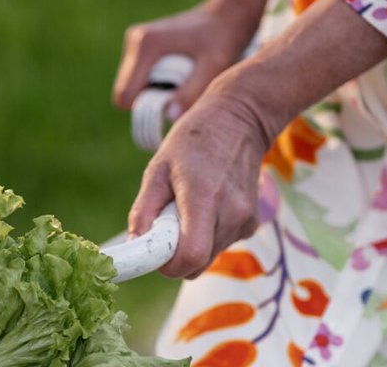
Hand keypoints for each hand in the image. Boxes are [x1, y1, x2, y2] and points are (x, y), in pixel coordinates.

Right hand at [112, 3, 259, 116]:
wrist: (229, 13)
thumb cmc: (224, 37)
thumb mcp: (213, 67)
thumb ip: (191, 92)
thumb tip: (169, 116)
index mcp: (146, 45)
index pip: (125, 95)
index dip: (145, 109)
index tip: (173, 106)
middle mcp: (135, 41)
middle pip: (129, 91)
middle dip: (153, 100)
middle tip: (185, 89)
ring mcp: (137, 43)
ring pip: (135, 86)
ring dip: (158, 92)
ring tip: (186, 78)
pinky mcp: (143, 46)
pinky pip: (142, 78)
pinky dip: (160, 84)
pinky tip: (182, 72)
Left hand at [126, 90, 269, 278]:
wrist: (239, 122)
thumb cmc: (192, 142)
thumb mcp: (158, 168)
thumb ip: (144, 210)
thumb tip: (135, 243)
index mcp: (204, 198)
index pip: (190, 256)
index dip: (168, 265)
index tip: (154, 253)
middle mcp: (231, 213)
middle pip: (198, 263)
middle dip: (175, 255)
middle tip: (166, 224)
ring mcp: (245, 220)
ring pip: (209, 257)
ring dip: (191, 244)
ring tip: (187, 207)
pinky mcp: (252, 224)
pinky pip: (221, 246)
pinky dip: (207, 237)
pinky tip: (207, 206)